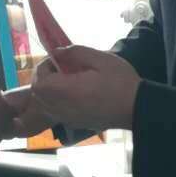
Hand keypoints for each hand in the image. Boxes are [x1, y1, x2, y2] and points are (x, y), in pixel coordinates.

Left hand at [15, 46, 139, 135]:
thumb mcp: (100, 58)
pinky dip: (57, 101)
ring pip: (45, 105)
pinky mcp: (75, 124)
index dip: (44, 67)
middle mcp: (63, 108)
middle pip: (38, 94)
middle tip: (61, 67)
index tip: (58, 59)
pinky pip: (56, 112)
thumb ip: (75, 53)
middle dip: (44, 78)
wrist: (137, 108)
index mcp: (67, 91)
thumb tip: (57, 52)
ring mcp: (68, 118)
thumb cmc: (120, 81)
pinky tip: (74, 93)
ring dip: (49, 90)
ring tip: (67, 79)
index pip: (39, 81)